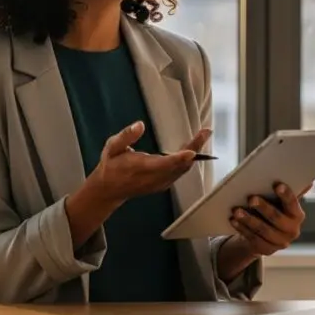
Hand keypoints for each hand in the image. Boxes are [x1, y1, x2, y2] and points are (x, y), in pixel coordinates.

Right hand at [88, 122, 211, 205]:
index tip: (192, 151)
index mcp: (140, 168)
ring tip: (203, 135)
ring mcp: (160, 184)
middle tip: (206, 132)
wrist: (109, 189)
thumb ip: (126, 136)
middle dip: (194, 148)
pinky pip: (180, 173)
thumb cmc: (111, 165)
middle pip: (179, 165)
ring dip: (195, 154)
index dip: (178, 159)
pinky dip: (189, 161)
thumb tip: (140, 125)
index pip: (162, 164)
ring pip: (182, 170)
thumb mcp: (112, 147)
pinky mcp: (163, 185)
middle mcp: (153, 178)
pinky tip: (194, 147)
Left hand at [229, 183, 307, 257]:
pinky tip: (234, 220)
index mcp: (298, 216)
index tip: (277, 185)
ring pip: (262, 230)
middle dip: (263, 208)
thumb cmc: (276, 211)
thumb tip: (308, 181)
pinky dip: (242, 229)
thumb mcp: (283, 203)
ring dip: (248, 219)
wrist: (268, 236)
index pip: (293, 204)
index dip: (286, 195)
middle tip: (251, 198)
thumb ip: (292, 192)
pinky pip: (253, 238)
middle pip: (276, 218)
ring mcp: (280, 243)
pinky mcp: (267, 250)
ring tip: (236, 210)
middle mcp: (292, 231)